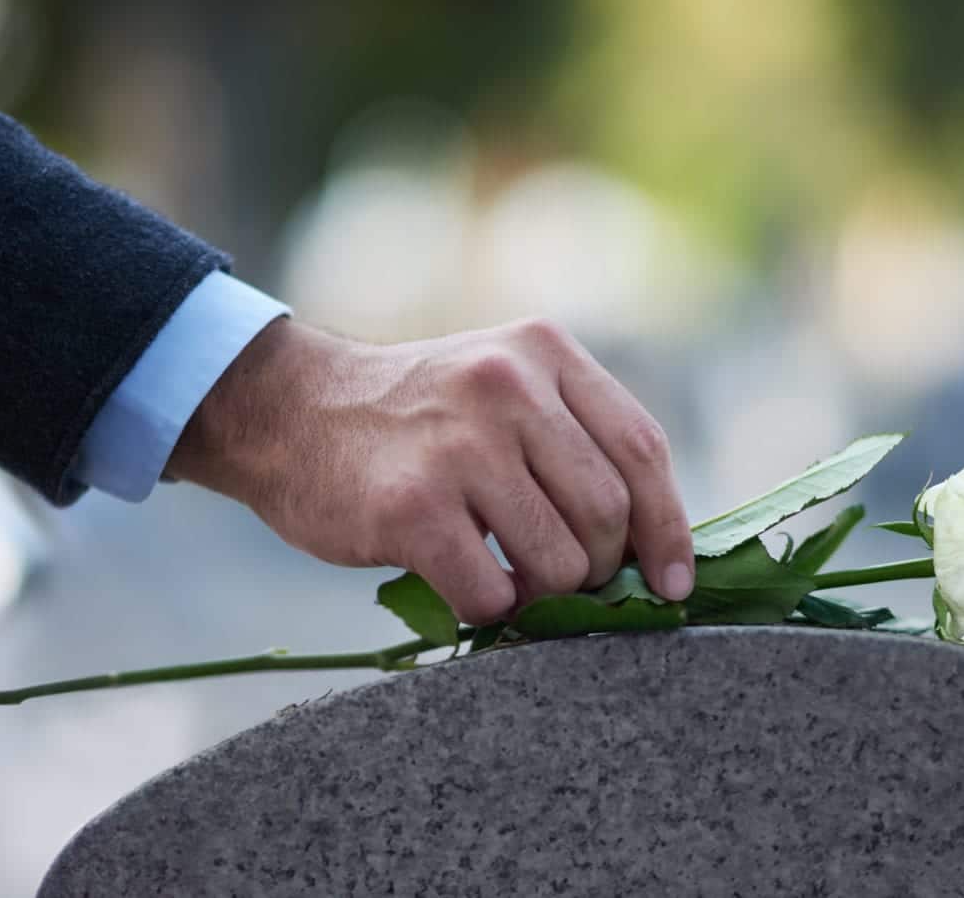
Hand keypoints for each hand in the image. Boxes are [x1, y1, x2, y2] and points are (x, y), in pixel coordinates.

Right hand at [165, 317, 694, 624]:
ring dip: (544, 595)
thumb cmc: (414, 422)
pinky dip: (490, 611)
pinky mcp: (412, 506)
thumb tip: (655, 547)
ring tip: (511, 581)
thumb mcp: (502, 387)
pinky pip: (491, 593)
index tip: (673, 582)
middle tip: (564, 579)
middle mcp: (508, 385)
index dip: (669, 528)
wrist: (290, 411)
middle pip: (608, 512)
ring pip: (560, 561)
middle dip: (600, 568)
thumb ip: (573, 439)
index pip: (643, 449)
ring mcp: (459, 444)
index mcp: (545, 351)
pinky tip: (468, 588)